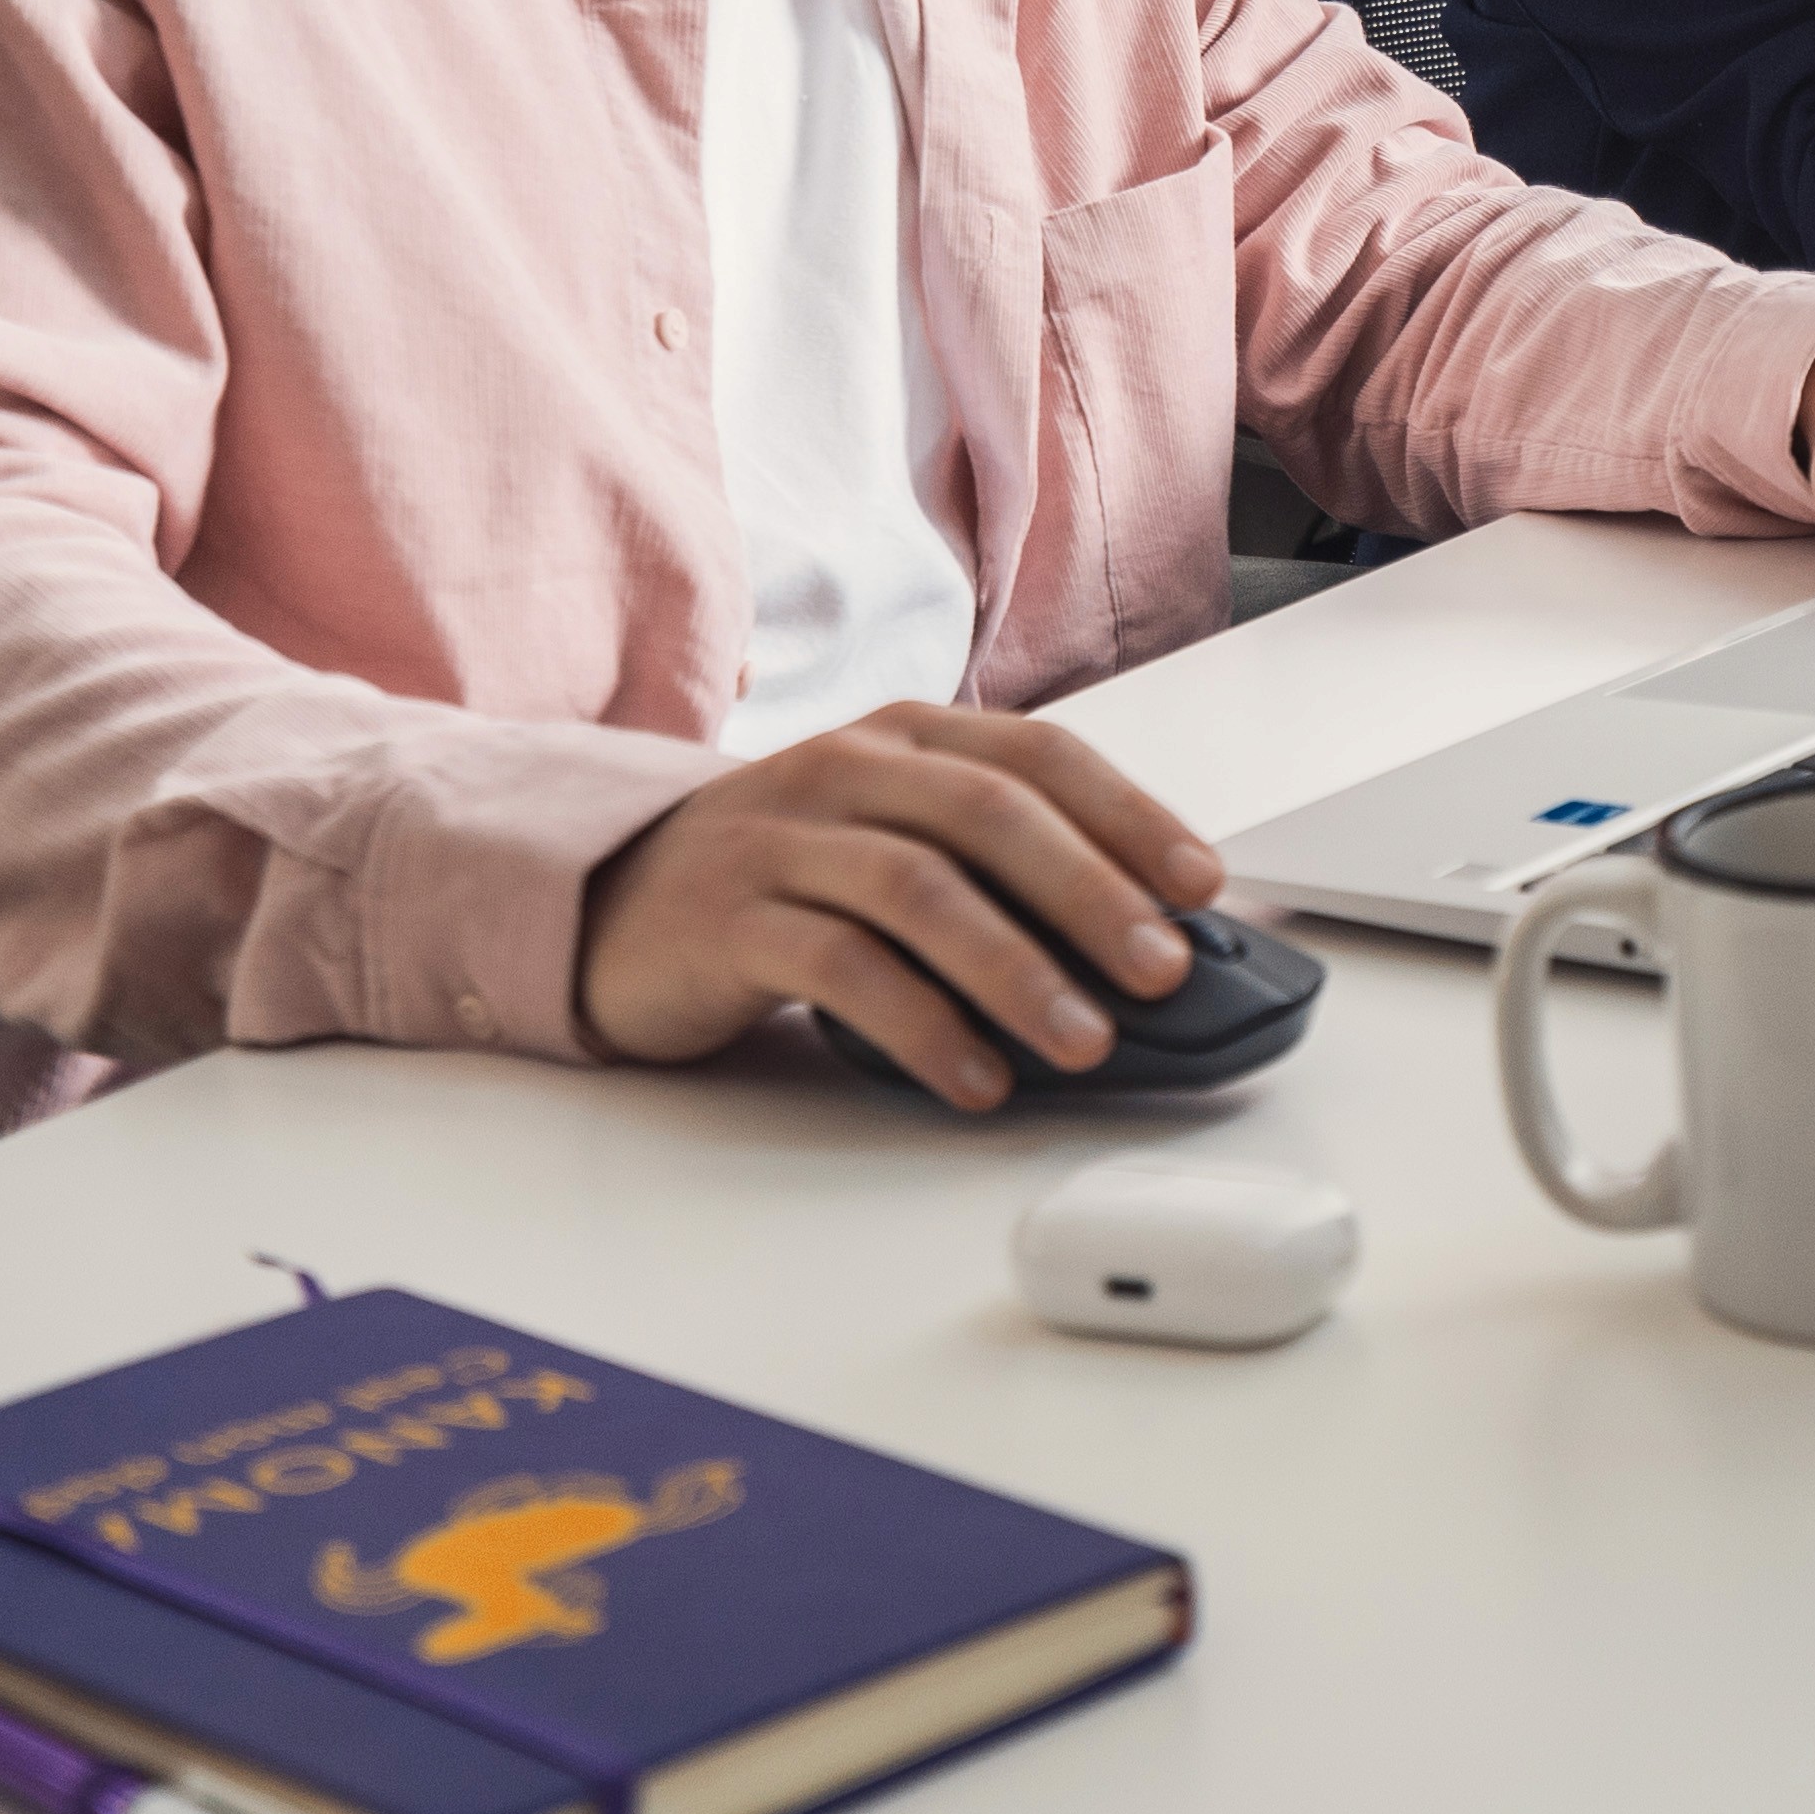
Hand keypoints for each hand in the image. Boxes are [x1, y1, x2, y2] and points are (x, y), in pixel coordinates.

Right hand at [575, 703, 1227, 1111]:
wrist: (611, 901)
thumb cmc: (785, 879)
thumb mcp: (891, 841)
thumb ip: (993, 868)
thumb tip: (1137, 940)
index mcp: (906, 736)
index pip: (1038, 753)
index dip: (1128, 814)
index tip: (1203, 882)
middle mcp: (846, 767)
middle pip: (990, 815)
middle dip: (1091, 894)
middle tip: (1162, 969)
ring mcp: (781, 837)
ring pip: (921, 889)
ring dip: (1016, 970)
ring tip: (1085, 1042)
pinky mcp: (727, 918)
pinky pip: (840, 966)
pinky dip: (920, 1024)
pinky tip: (974, 1077)